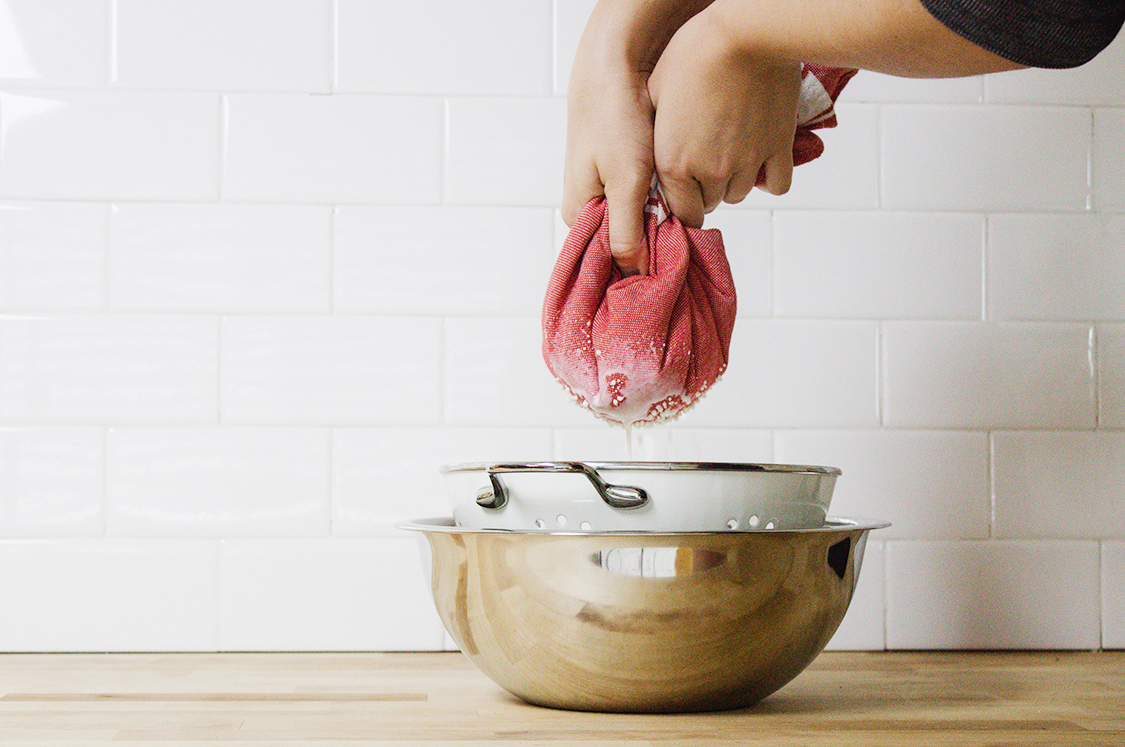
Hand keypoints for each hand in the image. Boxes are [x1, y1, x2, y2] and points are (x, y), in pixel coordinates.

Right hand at [562, 0, 713, 275]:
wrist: (617, 66)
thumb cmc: (614, 120)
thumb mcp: (624, 183)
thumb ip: (627, 232)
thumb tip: (635, 275)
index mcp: (578, 214)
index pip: (604, 261)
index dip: (633, 272)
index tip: (662, 283)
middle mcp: (589, 206)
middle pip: (623, 244)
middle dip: (650, 249)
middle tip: (679, 257)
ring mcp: (607, 188)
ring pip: (638, 223)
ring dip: (660, 226)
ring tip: (682, 234)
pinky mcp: (625, 173)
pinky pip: (646, 202)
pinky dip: (662, 205)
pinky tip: (679, 206)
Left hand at [647, 6, 802, 227]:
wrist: (742, 35)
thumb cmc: (696, 55)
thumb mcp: (655, 96)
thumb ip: (655, 136)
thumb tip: (654, 154)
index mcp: (674, 163)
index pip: (681, 212)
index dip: (682, 202)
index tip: (684, 190)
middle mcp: (711, 171)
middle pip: (709, 203)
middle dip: (704, 187)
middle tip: (705, 159)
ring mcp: (747, 163)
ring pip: (738, 194)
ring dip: (733, 181)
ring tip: (729, 151)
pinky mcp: (777, 149)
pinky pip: (776, 185)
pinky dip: (767, 178)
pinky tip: (758, 161)